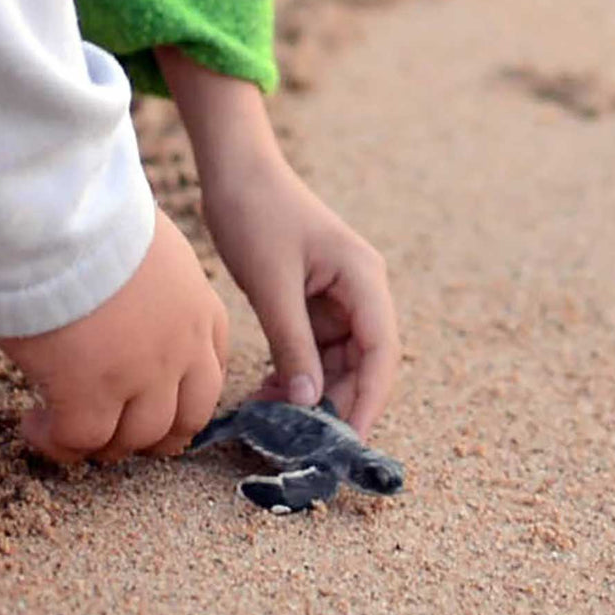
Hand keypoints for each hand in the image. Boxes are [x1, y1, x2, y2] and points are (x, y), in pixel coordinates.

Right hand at [0, 211, 227, 463]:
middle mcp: (181, 346)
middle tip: (115, 434)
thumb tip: (118, 291)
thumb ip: (143, 277)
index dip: (182, 395)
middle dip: (153, 435)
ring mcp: (140, 375)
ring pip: (135, 438)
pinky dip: (56, 442)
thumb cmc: (87, 211)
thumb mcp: (140, 239)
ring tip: (65, 429)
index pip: (210, 369)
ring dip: (102, 443)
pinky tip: (32, 425)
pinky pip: (79, 439)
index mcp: (197, 305)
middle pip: (185, 419)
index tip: (153, 399)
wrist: (53, 213)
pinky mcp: (90, 393)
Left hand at [158, 48, 400, 434]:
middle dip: (336, 403)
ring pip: (336, 363)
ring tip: (274, 423)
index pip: (381, 352)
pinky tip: (266, 397)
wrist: (233, 170)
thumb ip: (292, 344)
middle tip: (304, 444)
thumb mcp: (272, 284)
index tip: (348, 441)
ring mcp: (336, 298)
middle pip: (363, 363)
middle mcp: (359, 291)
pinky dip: (293, 375)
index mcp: (364, 279)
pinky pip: (311, 351)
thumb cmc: (256, 213)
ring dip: (310, 394)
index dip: (369, 399)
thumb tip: (308, 403)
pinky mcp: (310, 303)